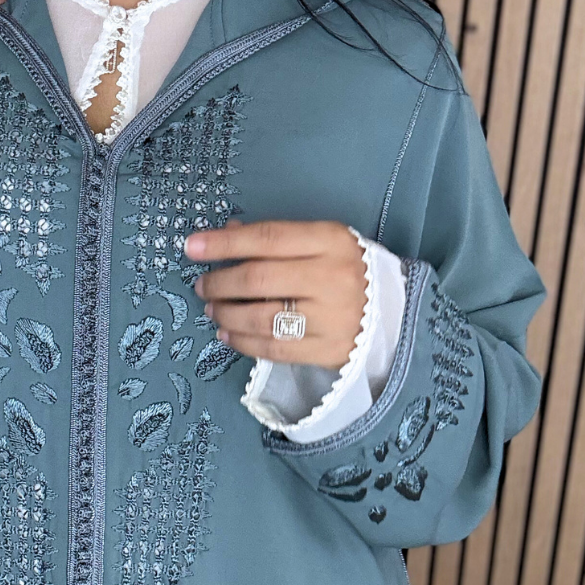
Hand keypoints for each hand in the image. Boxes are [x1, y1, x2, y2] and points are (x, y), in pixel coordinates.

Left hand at [184, 220, 367, 367]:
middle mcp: (332, 277)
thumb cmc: (346, 268)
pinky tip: (227, 335)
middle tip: (202, 286)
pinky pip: (274, 349)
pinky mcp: (329, 350)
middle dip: (219, 283)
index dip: (223, 243)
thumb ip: (276, 239)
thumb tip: (227, 233)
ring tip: (212, 310)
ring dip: (226, 314)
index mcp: (330, 241)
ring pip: (261, 318)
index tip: (191, 247)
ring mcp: (332, 317)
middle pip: (258, 280)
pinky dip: (242, 342)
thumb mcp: (320, 242)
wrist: (394, 310)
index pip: (266, 239)